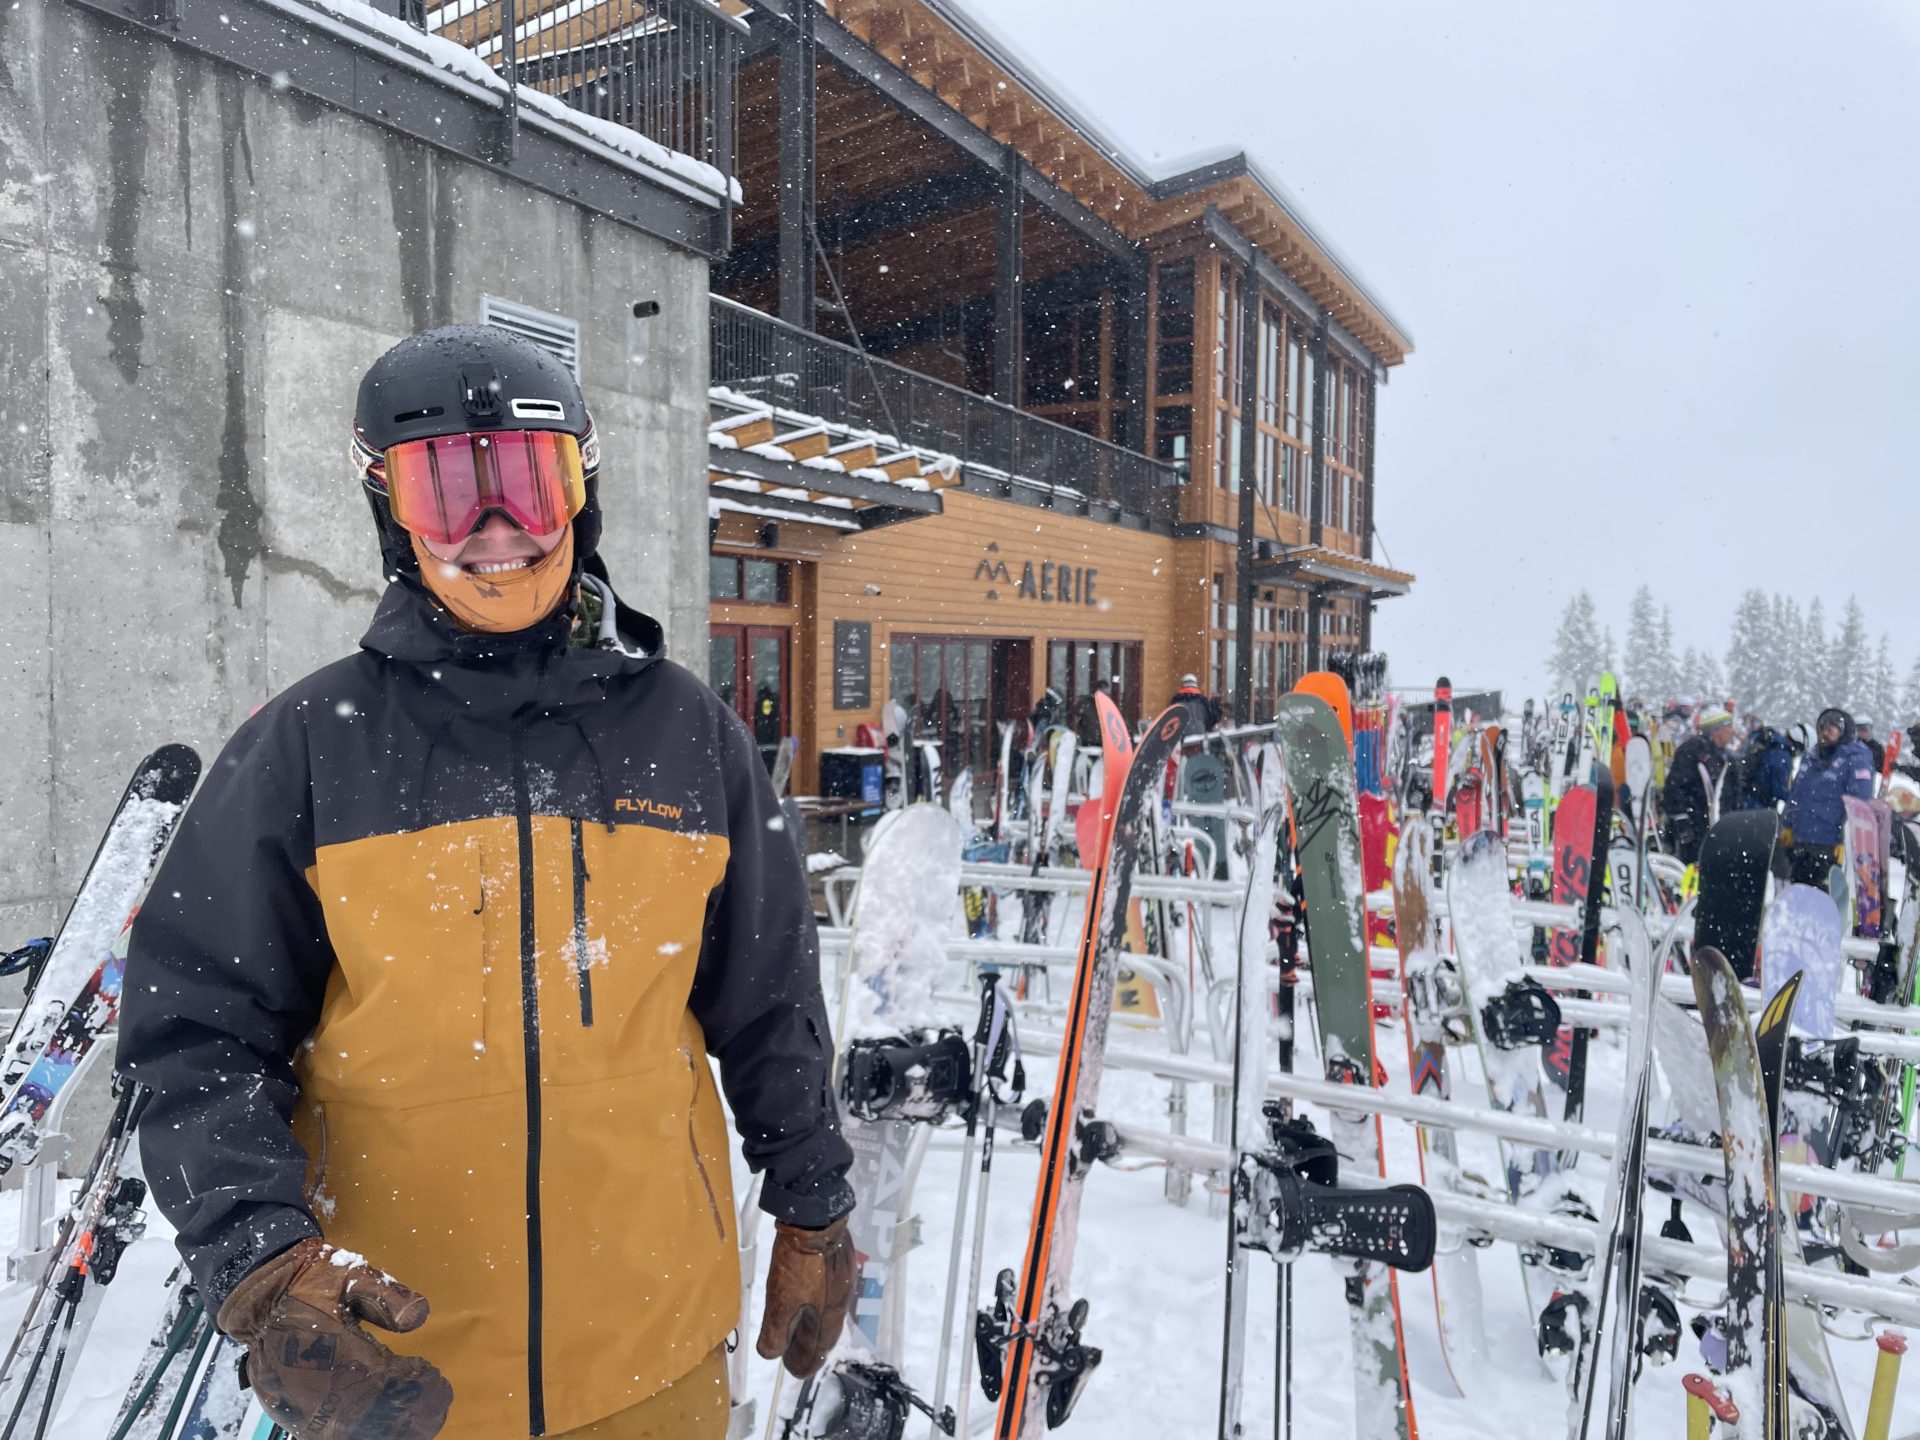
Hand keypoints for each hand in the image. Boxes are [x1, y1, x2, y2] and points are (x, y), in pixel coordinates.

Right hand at [217, 1237, 453, 1437]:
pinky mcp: (287, 1408)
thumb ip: (385, 1295)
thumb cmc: (311, 1281)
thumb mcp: (351, 1273)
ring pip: (343, 1430)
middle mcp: (310, 1381)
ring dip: (382, 1430)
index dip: (411, 1386)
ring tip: (417, 1428)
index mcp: (329, 1346)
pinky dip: (352, 1434)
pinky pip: (320, 1433)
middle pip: (365, 1413)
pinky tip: (378, 1432)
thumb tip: (419, 1317)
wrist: (260, 1295)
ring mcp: (296, 1400)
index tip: (437, 1380)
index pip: (381, 1379)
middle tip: (435, 1414)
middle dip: (404, 1415)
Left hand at [755, 1215, 854, 1377]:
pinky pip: (830, 1297)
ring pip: (828, 1314)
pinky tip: (810, 1301)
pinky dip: (818, 1308)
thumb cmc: (798, 1263)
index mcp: (828, 1315)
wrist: (815, 1219)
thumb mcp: (781, 1300)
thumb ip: (776, 1331)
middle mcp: (841, 1302)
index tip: (794, 1370)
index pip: (818, 1350)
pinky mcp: (840, 1266)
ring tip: (800, 1332)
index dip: (804, 1362)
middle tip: (795, 1355)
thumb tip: (771, 1355)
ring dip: (814, 1327)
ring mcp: (843, 1283)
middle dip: (810, 1347)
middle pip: (826, 1334)